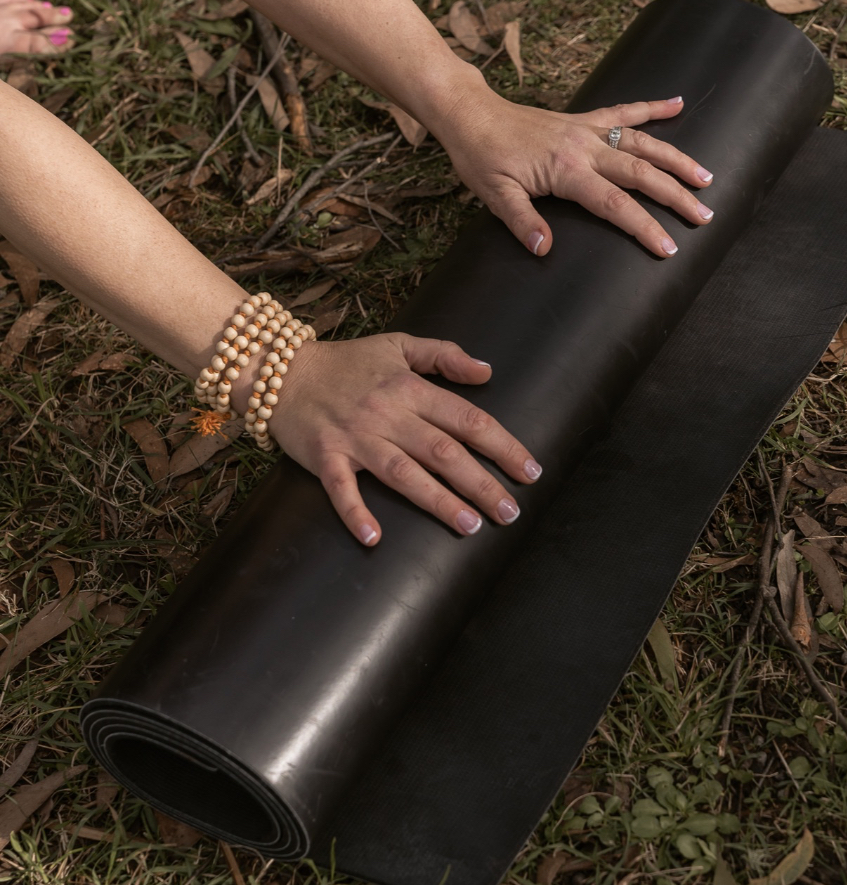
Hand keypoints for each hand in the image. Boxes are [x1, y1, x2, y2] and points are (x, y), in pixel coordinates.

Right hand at [264, 334, 540, 545]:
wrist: (279, 371)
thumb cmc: (346, 362)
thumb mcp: (398, 346)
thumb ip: (444, 355)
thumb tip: (487, 370)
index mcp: (410, 389)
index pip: (467, 419)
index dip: (503, 445)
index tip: (530, 471)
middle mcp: (388, 414)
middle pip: (444, 452)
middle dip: (482, 483)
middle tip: (510, 512)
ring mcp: (356, 438)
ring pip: (404, 473)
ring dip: (439, 501)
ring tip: (470, 526)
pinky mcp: (325, 457)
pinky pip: (342, 489)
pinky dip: (356, 512)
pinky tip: (374, 538)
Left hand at [434, 78, 713, 257]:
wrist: (470, 114)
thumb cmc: (481, 157)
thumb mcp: (495, 195)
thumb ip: (522, 221)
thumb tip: (544, 248)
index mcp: (566, 170)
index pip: (615, 204)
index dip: (644, 227)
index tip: (668, 247)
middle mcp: (585, 147)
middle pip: (642, 173)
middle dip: (676, 196)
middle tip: (705, 215)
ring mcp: (587, 130)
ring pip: (643, 142)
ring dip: (677, 158)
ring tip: (706, 176)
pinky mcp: (584, 119)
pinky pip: (625, 111)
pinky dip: (653, 106)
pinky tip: (679, 102)